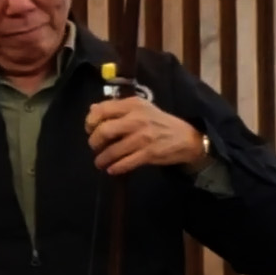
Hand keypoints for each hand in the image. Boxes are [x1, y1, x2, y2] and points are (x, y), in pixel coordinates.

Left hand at [85, 97, 204, 174]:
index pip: (102, 110)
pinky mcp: (149, 153)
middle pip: (104, 130)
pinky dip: (115, 168)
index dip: (91, 121)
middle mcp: (137, 119)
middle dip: (94, 142)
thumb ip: (117, 108)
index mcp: (133, 105)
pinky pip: (125, 163)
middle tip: (95, 147)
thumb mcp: (140, 108)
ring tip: (100, 162)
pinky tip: (112, 169)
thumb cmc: (159, 122)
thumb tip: (92, 109)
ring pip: (113, 150)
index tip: (89, 129)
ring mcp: (143, 137)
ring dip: (102, 159)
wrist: (186, 138)